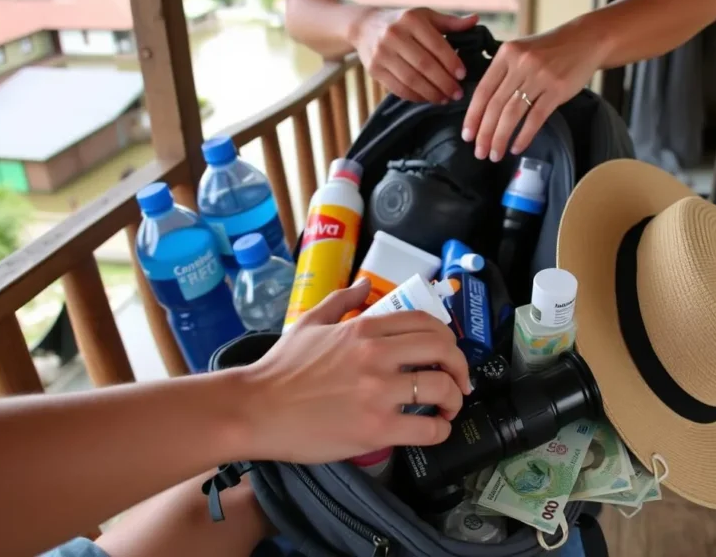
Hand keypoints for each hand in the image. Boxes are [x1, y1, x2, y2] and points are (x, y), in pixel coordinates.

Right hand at [241, 280, 470, 463]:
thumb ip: (341, 300)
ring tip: (449, 408)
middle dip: (460, 367)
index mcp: (364, 328)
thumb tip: (365, 285)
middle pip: (444, 351)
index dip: (447, 339)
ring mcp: (378, 393)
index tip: (447, 355)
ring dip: (455, 400)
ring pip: (442, 389)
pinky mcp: (375, 429)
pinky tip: (435, 431)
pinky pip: (427, 429)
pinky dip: (440, 431)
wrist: (254, 408)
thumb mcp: (309, 321)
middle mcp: (377, 356)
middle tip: (459, 381)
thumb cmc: (279, 368)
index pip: (426, 323)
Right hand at [351, 7, 477, 103]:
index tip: (463, 75)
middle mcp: (394, 35)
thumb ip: (450, 22)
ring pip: (411, 80)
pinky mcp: (374, 70)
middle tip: (458, 93)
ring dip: (431, 93)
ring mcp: (382, 53)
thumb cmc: (404, 22)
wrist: (366, 27)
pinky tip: (428, 99)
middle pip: (424, 65)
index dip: (451, 62)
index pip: (436, 45)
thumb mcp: (425, 16)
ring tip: (445, 99)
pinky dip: (416, 97)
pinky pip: (399, 88)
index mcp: (411, 20)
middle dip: (444, 82)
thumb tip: (475, 21)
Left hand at [462, 26, 601, 160]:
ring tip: (495, 154)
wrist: (586, 40)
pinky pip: (535, 117)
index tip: (467, 135)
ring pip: (513, 114)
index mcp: (507, 54)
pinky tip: (516, 147)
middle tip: (479, 151)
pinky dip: (524, 135)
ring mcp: (540, 76)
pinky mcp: (557, 89)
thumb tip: (483, 107)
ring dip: (501, 138)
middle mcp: (521, 64)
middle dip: (484, 133)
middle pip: (495, 105)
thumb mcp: (522, 51)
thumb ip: (503, 72)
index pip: (483, 90)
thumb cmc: (551, 49)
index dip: (473, 116)